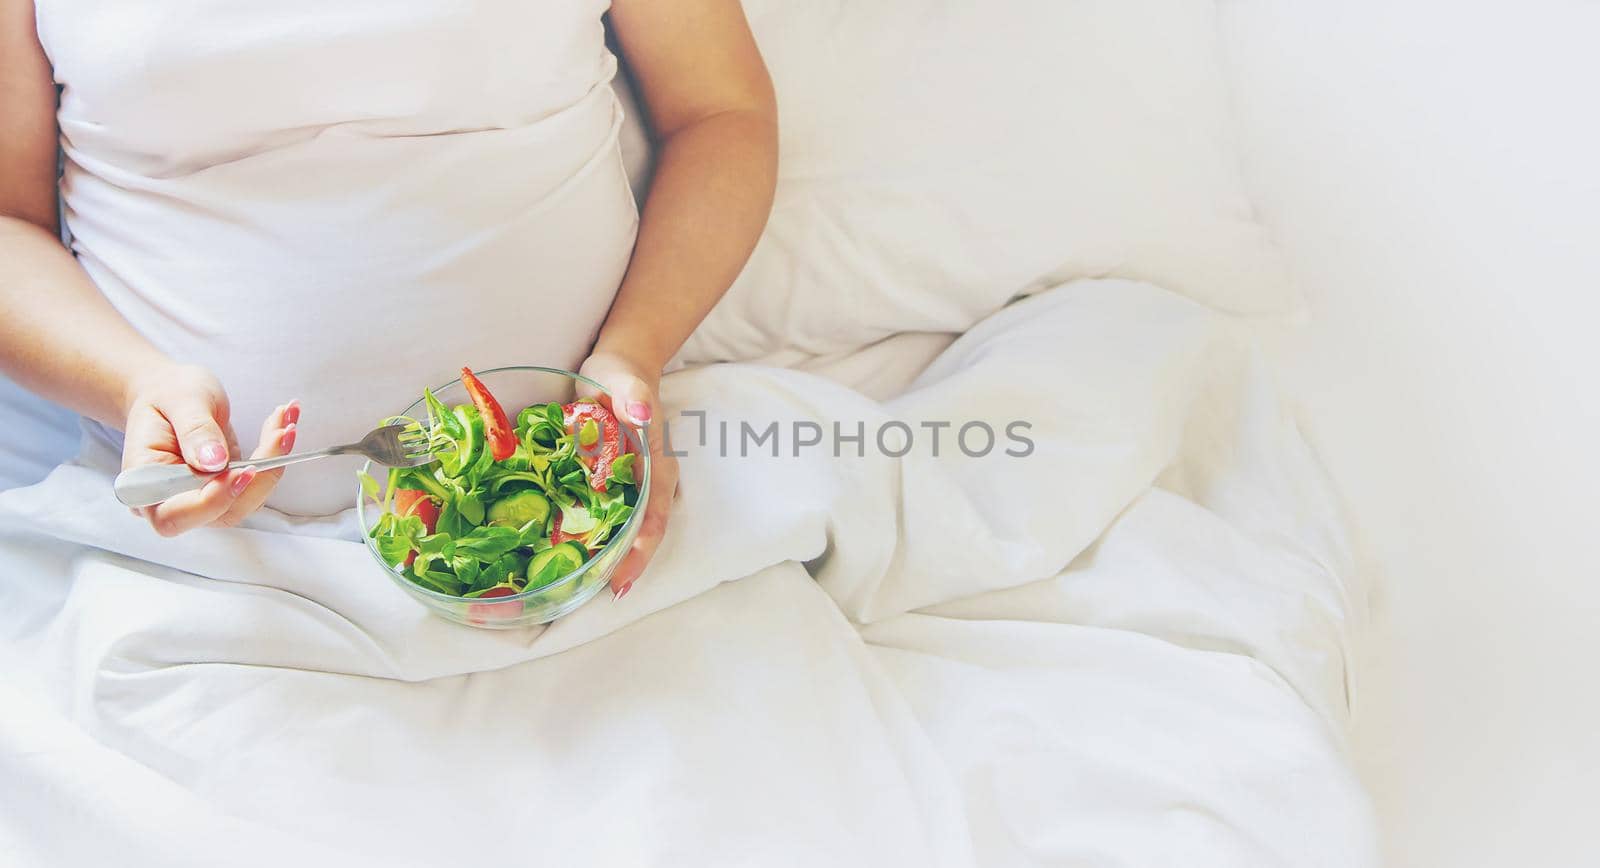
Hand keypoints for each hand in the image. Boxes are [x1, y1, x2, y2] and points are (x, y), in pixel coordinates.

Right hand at [120, 363, 298, 534]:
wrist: (171, 393)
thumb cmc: (167, 395)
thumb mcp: (180, 400)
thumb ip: (195, 430)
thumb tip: (214, 463)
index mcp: (146, 484)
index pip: (177, 514)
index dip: (214, 499)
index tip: (245, 470)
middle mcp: (173, 500)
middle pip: (223, 512)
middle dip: (260, 477)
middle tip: (282, 433)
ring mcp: (203, 498)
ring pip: (248, 500)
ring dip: (274, 464)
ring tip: (285, 423)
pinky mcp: (226, 487)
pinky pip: (256, 484)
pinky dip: (275, 456)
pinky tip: (282, 426)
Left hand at [578, 351, 677, 599]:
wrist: (620, 369)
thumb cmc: (624, 375)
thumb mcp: (627, 381)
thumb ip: (634, 398)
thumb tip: (641, 416)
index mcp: (657, 469)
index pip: (653, 521)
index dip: (639, 554)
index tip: (620, 582)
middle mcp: (646, 486)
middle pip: (639, 537)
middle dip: (621, 568)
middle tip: (593, 595)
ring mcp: (628, 487)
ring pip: (620, 531)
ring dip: (602, 557)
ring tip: (574, 584)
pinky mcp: (608, 484)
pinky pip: (599, 516)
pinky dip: (584, 534)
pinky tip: (557, 549)